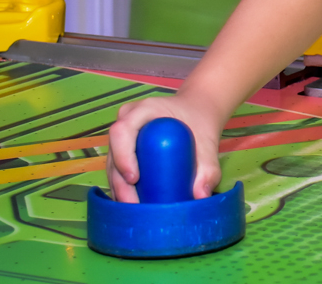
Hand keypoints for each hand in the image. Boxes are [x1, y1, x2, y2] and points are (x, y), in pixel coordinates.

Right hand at [106, 94, 224, 202]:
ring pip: (112, 162)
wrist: (199, 112)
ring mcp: (124, 135)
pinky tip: (131, 205)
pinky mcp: (125, 148)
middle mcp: (129, 120)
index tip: (134, 179)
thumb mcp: (208, 142)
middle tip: (133, 204)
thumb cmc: (201, 122)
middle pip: (113, 151)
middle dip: (119, 181)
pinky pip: (117, 168)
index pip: (123, 131)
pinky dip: (122, 186)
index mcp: (145, 110)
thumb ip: (209, 168)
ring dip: (118, 188)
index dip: (122, 155)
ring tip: (132, 210)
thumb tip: (201, 196)